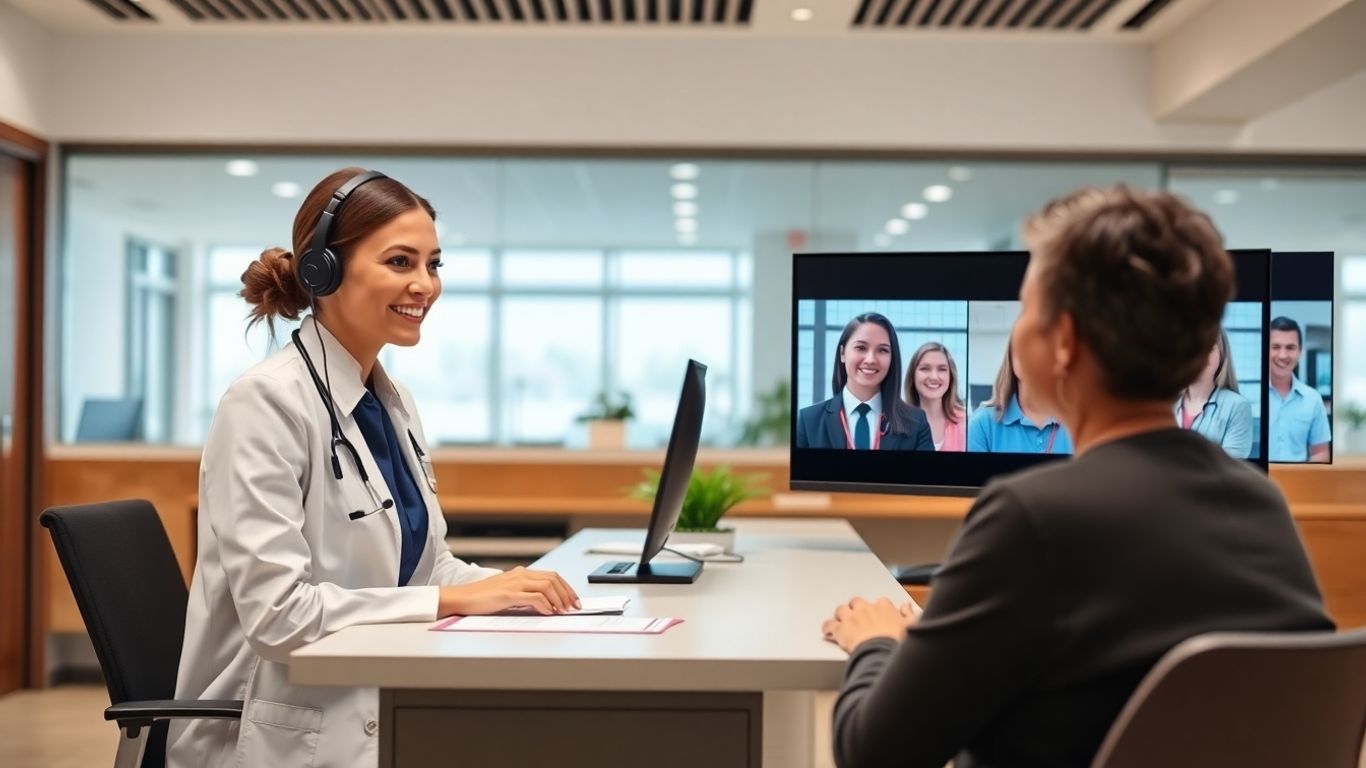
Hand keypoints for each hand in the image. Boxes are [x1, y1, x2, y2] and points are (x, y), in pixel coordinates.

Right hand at [438, 567, 580, 616]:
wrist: (462, 598)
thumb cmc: (483, 598)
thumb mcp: (508, 594)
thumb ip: (525, 596)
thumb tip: (546, 605)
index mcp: (521, 573)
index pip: (552, 576)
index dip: (566, 588)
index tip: (573, 600)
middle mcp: (520, 574)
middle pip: (553, 579)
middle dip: (567, 593)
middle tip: (574, 607)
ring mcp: (514, 583)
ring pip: (547, 586)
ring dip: (559, 599)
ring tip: (562, 611)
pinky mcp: (508, 594)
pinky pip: (534, 597)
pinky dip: (545, 605)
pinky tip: (548, 613)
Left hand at [821, 597, 911, 652]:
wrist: (882, 654)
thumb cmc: (897, 643)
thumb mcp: (912, 627)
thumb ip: (909, 615)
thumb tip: (907, 606)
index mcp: (884, 607)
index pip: (880, 603)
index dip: (878, 611)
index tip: (878, 618)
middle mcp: (866, 608)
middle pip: (856, 602)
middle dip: (856, 610)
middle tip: (858, 620)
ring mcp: (851, 618)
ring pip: (841, 610)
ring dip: (841, 617)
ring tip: (843, 625)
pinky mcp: (840, 629)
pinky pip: (829, 625)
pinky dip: (828, 628)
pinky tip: (829, 633)